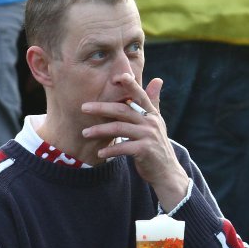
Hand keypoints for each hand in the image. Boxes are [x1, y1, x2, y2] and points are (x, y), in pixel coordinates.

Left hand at [79, 74, 190, 209]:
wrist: (165, 171)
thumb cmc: (155, 145)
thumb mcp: (156, 122)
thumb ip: (153, 102)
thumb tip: (157, 79)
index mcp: (151, 113)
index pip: (139, 95)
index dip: (129, 84)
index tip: (116, 76)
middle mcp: (150, 122)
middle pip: (122, 110)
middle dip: (102, 108)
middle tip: (83, 107)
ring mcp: (148, 136)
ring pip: (120, 128)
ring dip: (100, 130)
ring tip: (85, 133)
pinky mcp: (145, 150)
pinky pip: (123, 148)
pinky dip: (110, 150)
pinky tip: (99, 153)